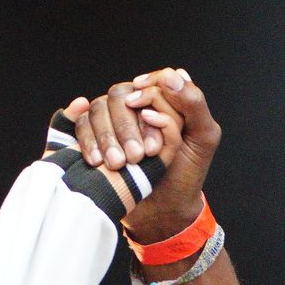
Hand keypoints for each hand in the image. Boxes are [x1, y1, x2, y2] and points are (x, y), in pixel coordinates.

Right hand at [62, 67, 220, 244]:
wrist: (164, 209)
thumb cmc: (185, 173)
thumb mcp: (203, 138)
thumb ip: (194, 103)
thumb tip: (170, 75)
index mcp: (164, 98)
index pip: (151, 84)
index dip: (151, 104)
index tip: (154, 137)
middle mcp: (137, 103)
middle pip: (120, 94)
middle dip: (127, 125)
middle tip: (138, 156)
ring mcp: (113, 118)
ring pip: (98, 108)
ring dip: (107, 136)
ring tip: (119, 164)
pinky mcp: (94, 135)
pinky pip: (81, 124)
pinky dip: (87, 140)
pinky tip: (97, 160)